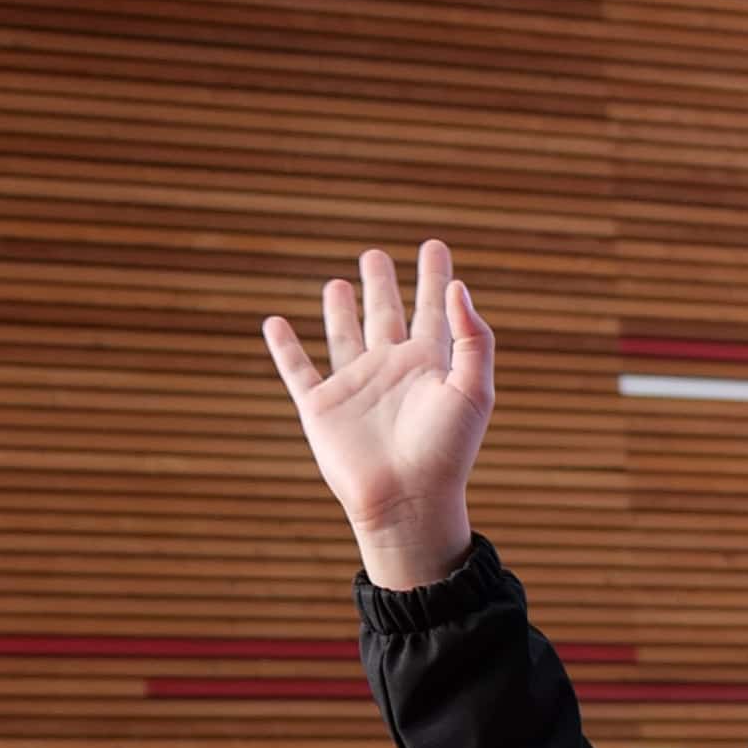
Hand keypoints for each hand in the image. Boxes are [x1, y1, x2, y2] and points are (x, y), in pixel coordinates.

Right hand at [263, 235, 494, 594]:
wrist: (408, 501)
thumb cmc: (447, 452)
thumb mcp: (473, 390)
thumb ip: (472, 338)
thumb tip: (458, 287)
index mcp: (428, 364)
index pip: (432, 309)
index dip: (433, 277)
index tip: (434, 246)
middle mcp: (390, 370)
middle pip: (384, 314)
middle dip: (380, 285)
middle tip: (374, 255)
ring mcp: (354, 387)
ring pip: (343, 336)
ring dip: (339, 310)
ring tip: (337, 284)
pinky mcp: (320, 408)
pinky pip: (298, 370)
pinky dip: (284, 347)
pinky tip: (275, 324)